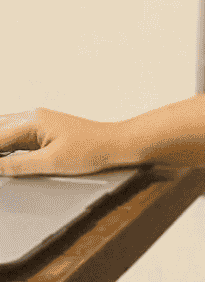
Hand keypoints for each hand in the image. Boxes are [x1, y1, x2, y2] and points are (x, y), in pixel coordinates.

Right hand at [0, 108, 121, 176]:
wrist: (115, 143)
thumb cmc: (91, 150)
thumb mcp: (52, 162)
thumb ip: (19, 165)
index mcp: (32, 121)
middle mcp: (33, 116)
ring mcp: (38, 121)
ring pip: (4, 130)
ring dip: (0, 144)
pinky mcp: (44, 129)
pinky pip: (16, 135)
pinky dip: (5, 145)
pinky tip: (3, 156)